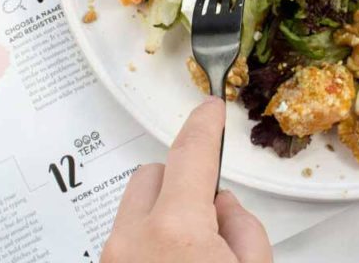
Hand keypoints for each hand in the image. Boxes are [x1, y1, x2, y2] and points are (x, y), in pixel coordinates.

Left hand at [102, 96, 271, 262]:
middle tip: (211, 220)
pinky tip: (172, 262)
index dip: (204, 125)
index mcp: (176, 230)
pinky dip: (149, 241)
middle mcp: (133, 239)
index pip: (190, 155)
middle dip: (180, 184)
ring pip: (134, 209)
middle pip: (152, 176)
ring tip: (190, 252)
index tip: (210, 110)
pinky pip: (128, 238)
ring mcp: (115, 257)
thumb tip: (223, 208)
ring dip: (162, 215)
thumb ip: (244, 228)